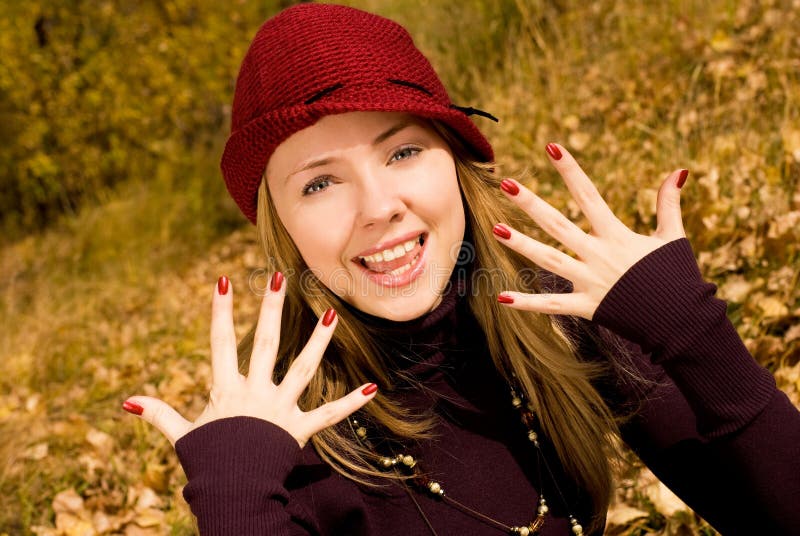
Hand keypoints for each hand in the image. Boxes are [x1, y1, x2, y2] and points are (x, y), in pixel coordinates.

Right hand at [122, 274, 376, 446]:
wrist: (233, 493)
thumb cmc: (207, 463)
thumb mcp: (181, 436)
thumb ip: (159, 414)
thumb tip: (128, 402)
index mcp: (227, 390)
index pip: (220, 343)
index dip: (221, 312)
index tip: (224, 281)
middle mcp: (256, 393)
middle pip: (265, 344)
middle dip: (270, 309)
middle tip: (279, 278)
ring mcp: (281, 409)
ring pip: (303, 369)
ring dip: (318, 342)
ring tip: (332, 315)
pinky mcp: (300, 429)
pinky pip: (329, 414)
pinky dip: (350, 402)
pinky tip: (372, 387)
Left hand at [493, 143, 687, 319]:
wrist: (683, 320)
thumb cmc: (678, 276)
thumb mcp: (673, 236)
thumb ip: (669, 204)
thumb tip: (679, 171)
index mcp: (617, 235)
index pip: (588, 195)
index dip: (570, 171)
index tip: (551, 147)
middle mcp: (599, 255)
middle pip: (559, 225)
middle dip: (532, 204)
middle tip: (506, 184)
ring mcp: (591, 282)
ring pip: (549, 261)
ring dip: (522, 245)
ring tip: (496, 229)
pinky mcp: (588, 307)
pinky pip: (553, 305)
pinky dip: (528, 303)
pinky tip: (502, 297)